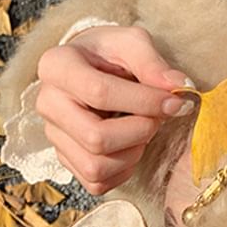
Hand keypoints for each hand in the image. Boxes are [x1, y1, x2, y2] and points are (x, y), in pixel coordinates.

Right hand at [35, 25, 194, 194]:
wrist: (89, 70)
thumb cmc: (108, 55)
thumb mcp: (130, 43)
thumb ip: (153, 63)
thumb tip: (179, 88)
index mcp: (56, 67)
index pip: (100, 93)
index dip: (144, 102)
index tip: (175, 102)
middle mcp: (48, 105)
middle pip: (95, 138)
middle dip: (138, 133)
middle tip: (156, 119)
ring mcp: (54, 137)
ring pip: (95, 168)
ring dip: (132, 155)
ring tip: (143, 132)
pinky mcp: (65, 161)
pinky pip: (96, 184)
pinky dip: (122, 172)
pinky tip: (130, 148)